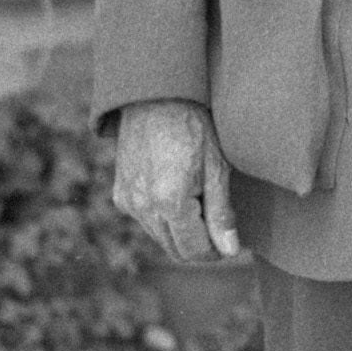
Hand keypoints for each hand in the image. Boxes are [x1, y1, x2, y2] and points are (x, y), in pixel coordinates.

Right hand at [111, 100, 238, 264]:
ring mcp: (128, 201)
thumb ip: (221, 214)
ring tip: (201, 204)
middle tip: (220, 228)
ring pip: (160, 237)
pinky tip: (179, 194)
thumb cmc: (193, 129)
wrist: (156, 98)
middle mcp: (143, 208)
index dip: (216, 252)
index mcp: (170, 203)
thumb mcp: (217, 169)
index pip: (194, 250)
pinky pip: (146, 220)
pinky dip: (164, 218)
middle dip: (200, 245)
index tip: (231, 242)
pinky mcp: (120, 193)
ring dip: (182, 232)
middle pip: (175, 249)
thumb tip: (231, 250)